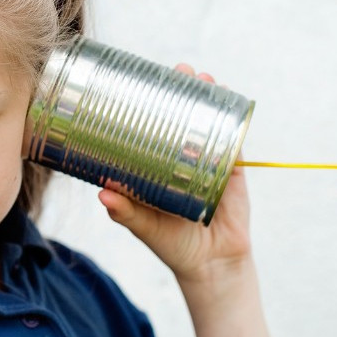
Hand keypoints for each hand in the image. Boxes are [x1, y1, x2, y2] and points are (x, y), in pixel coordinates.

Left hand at [97, 63, 252, 282]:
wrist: (211, 265)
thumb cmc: (171, 245)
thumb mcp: (143, 226)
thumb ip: (125, 212)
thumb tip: (103, 192)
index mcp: (155, 166)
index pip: (150, 127)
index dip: (150, 102)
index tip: (144, 79)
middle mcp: (180, 159)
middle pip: (182, 116)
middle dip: (183, 90)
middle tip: (181, 71)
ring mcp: (207, 162)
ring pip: (210, 123)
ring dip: (211, 98)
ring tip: (207, 79)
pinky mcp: (231, 171)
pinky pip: (233, 141)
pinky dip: (233, 122)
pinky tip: (232, 103)